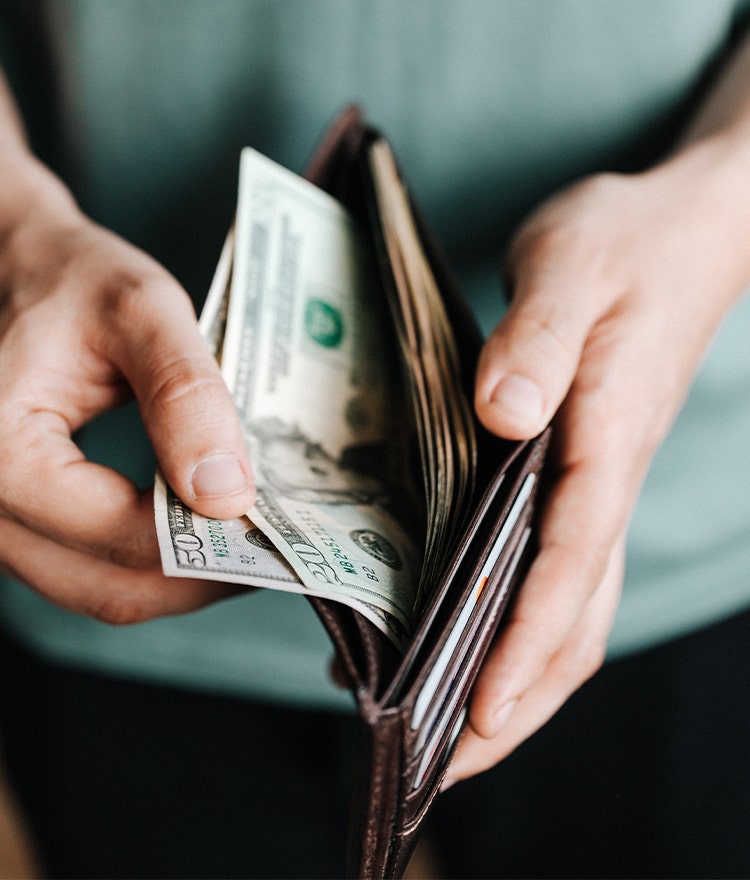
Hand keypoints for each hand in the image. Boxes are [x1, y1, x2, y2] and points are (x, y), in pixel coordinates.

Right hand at [0, 158, 254, 622]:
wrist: (16, 268)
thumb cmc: (70, 278)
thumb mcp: (139, 311)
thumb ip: (185, 397)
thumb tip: (227, 496)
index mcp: (1, 451)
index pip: (119, 535)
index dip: (205, 547)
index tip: (273, 532)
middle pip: (108, 586)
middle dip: (199, 579)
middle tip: (272, 552)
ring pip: (97, 589)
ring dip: (178, 579)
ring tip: (243, 544)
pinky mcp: (18, 520)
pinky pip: (86, 568)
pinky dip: (147, 563)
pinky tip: (196, 533)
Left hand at [445, 141, 749, 783]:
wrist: (676, 232)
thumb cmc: (624, 244)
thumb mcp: (572, 266)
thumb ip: (537, 338)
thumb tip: (505, 414)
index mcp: (608, 440)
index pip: (571, 563)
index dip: (526, 643)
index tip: (476, 714)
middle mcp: (608, 480)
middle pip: (576, 618)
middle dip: (518, 699)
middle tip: (444, 764)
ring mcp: (599, 484)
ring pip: (571, 607)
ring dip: (518, 677)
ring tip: (446, 730)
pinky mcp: (581, 474)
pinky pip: (556, 570)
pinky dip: (516, 621)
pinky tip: (464, 633)